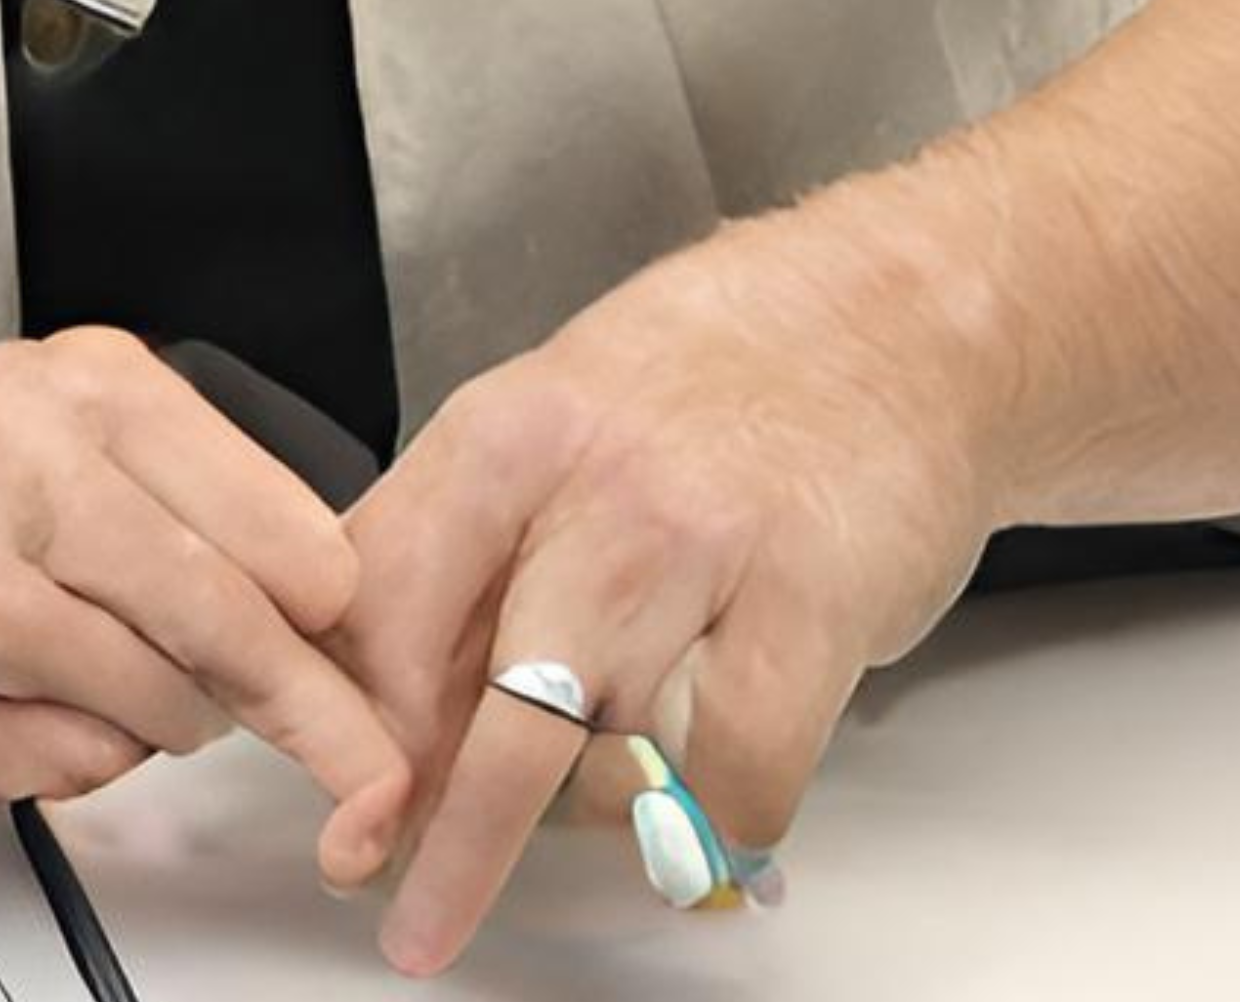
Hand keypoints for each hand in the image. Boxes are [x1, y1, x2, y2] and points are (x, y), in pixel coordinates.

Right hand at [0, 328, 419, 868]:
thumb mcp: (105, 443)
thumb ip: (223, 515)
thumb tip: (351, 644)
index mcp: (93, 388)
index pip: (281, 532)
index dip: (331, 616)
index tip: (354, 659)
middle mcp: (16, 454)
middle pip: (224, 621)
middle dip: (301, 710)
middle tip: (351, 762)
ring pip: (155, 701)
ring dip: (166, 725)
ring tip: (117, 680)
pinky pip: (68, 761)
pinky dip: (75, 759)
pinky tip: (30, 704)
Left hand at [338, 229, 996, 975]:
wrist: (893, 321)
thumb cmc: (707, 386)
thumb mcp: (543, 433)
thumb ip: (462, 559)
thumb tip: (384, 717)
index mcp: (496, 439)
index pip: (382, 606)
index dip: (353, 732)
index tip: (346, 818)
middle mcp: (590, 490)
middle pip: (483, 706)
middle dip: (441, 837)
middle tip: (412, 918)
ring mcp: (705, 547)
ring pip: (605, 750)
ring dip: (590, 814)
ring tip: (604, 798)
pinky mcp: (815, 602)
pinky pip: (736, 772)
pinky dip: (714, 825)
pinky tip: (706, 821)